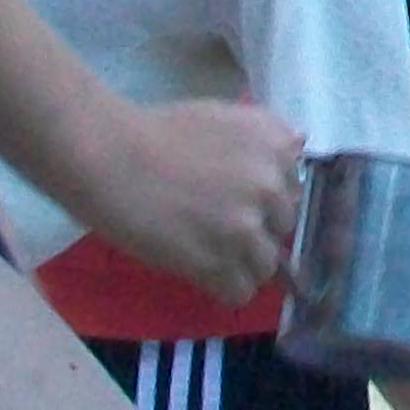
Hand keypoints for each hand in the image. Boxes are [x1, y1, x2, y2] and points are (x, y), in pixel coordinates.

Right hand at [71, 99, 303, 301]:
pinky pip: (240, 291)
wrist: (109, 156)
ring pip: (265, 266)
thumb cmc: (157, 132)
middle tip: (215, 228)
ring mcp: (247, 227)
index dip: (264, 202)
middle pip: (281, 230)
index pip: (292, 192)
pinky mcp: (219, 262)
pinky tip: (200, 272)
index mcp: (276, 147)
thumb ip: (266, 137)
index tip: (236, 202)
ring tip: (205, 253)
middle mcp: (271, 187)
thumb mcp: (225, 117)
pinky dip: (223, 288)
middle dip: (254, 232)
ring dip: (239, 264)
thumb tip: (300, 147)